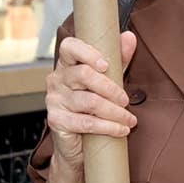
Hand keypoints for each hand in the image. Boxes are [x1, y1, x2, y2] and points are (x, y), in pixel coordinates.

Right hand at [45, 31, 137, 166]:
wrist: (78, 145)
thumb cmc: (93, 108)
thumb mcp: (108, 81)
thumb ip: (117, 59)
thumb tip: (129, 37)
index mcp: (67, 65)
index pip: (69, 47)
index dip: (87, 52)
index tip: (106, 65)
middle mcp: (56, 79)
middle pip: (84, 75)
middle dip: (111, 88)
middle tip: (126, 100)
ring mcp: (54, 100)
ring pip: (89, 101)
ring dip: (115, 112)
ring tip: (129, 119)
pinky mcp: (56, 120)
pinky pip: (86, 122)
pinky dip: (108, 126)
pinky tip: (122, 130)